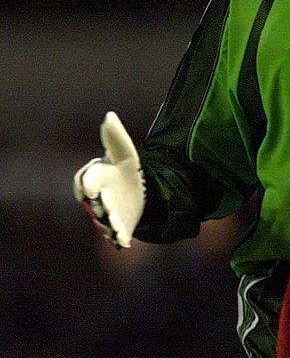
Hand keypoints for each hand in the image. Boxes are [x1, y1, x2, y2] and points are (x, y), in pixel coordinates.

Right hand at [73, 112, 145, 247]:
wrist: (136, 192)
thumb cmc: (123, 171)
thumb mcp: (124, 153)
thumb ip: (116, 137)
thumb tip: (110, 115)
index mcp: (98, 177)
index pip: (87, 179)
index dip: (86, 182)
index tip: (88, 187)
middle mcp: (100, 197)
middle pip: (96, 201)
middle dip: (99, 203)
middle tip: (102, 205)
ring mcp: (109, 213)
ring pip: (104, 219)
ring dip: (108, 222)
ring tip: (114, 226)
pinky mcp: (120, 226)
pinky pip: (117, 233)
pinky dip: (119, 238)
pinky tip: (125, 243)